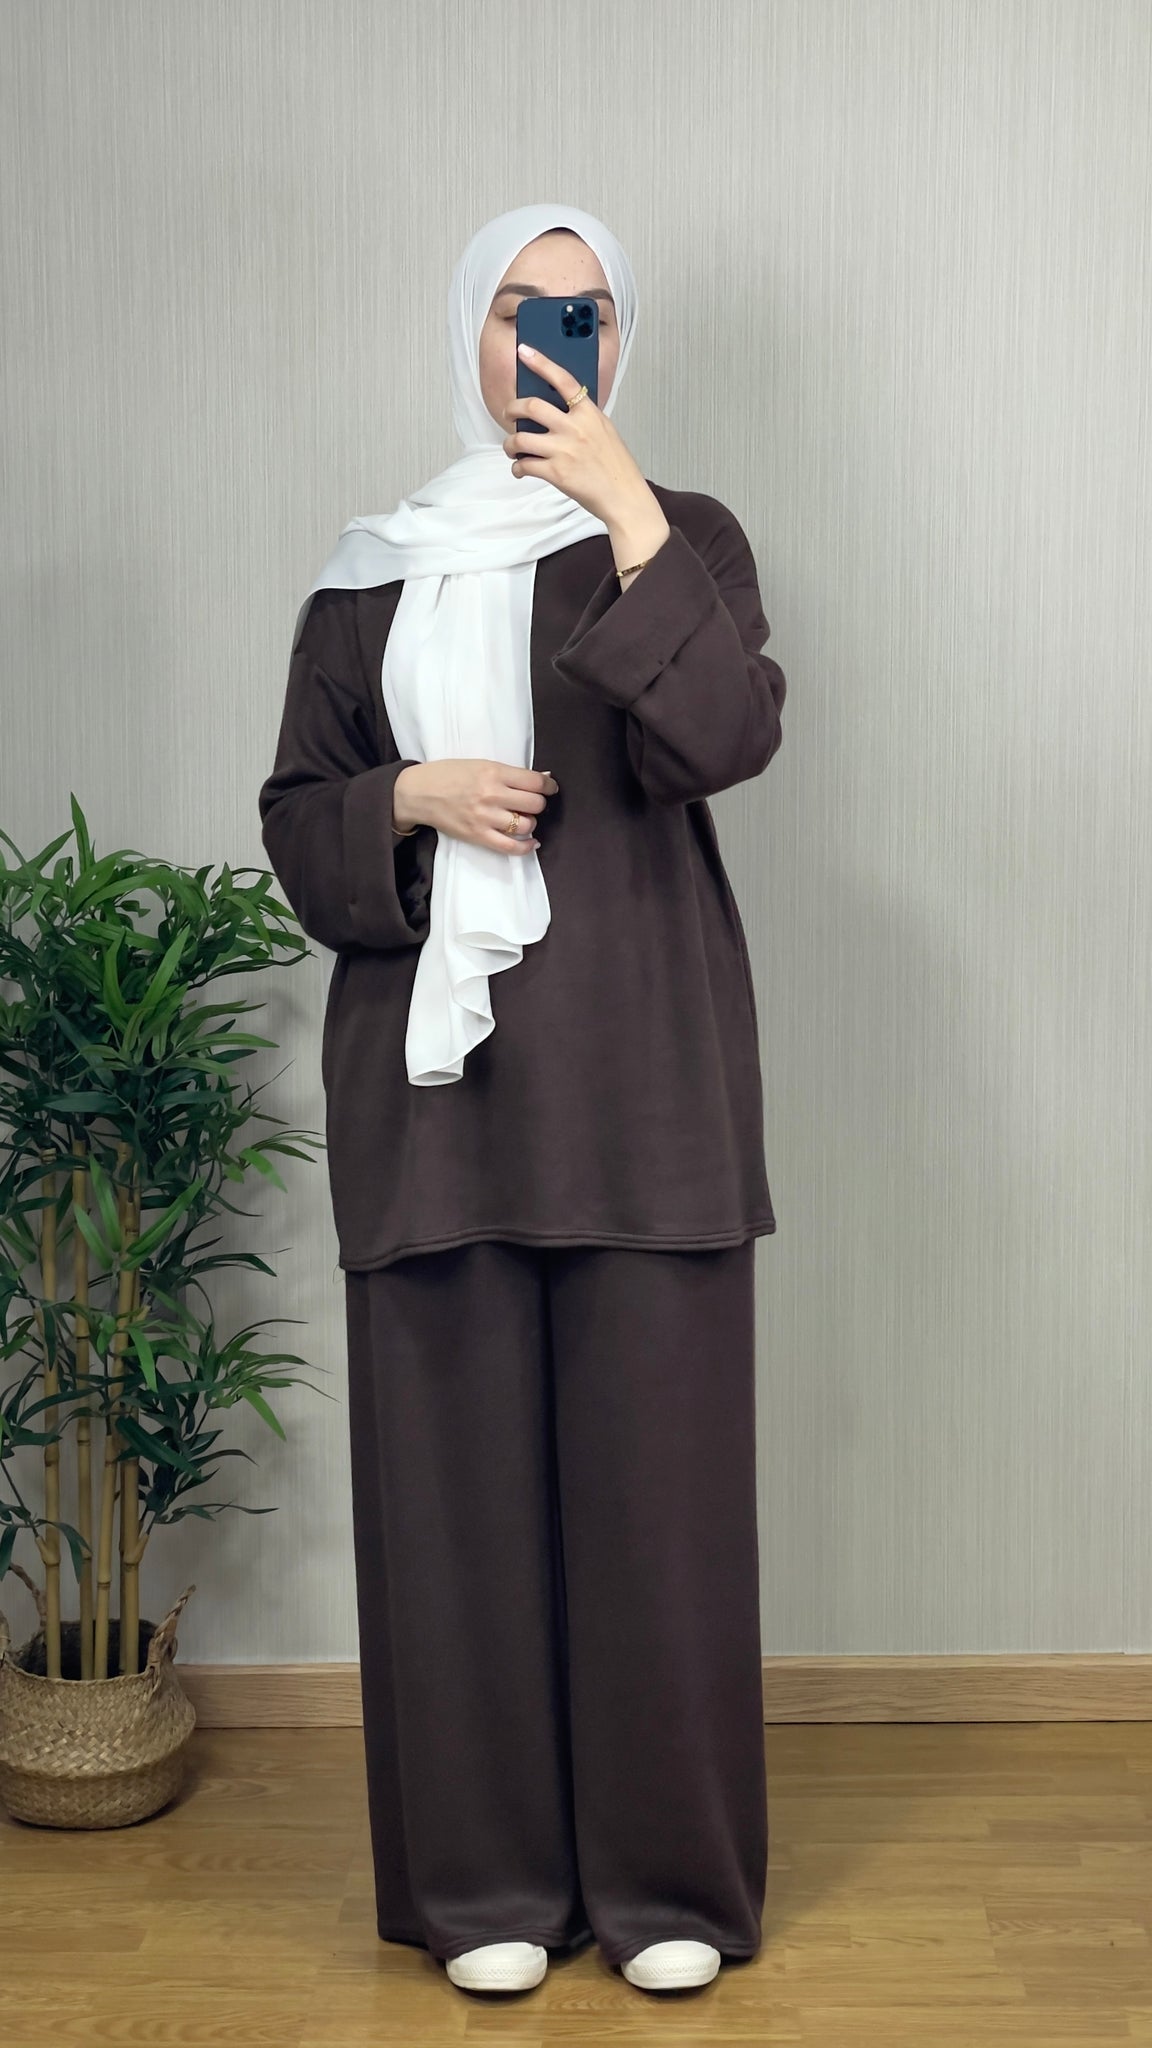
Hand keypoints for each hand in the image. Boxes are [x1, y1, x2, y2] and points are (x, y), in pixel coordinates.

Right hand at [393, 760, 558, 855]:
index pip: (535, 781)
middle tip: (531, 803)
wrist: (419, 792)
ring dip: (529, 822)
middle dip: (538, 803)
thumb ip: (509, 772)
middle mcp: (492, 795)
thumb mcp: (480, 764)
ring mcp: (485, 817)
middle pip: (535, 804)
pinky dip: (526, 847)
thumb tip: (543, 777)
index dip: (549, 785)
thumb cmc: (448, 774)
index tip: (550, 787)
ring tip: (521, 818)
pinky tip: (531, 842)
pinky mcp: (478, 836)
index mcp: (493, 772)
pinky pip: (511, 847)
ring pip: (526, 825)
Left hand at [501, 344, 653, 528]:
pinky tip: (521, 470)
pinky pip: (524, 466)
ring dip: (510, 444)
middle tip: (509, 415)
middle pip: (531, 406)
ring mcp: (564, 450)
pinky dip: (517, 468)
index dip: (541, 363)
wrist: (625, 497)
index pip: (562, 380)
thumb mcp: (605, 431)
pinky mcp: (556, 473)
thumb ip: (583, 418)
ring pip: (521, 438)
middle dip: (512, 409)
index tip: (524, 351)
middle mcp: (575, 428)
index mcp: (589, 413)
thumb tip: (558, 410)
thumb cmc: (616, 467)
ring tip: (511, 449)